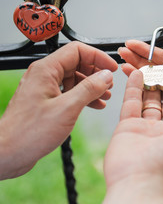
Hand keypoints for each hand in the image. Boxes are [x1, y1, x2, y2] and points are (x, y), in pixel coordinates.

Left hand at [0, 41, 117, 179]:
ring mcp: (45, 88)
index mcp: (46, 70)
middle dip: (96, 73)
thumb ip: (89, 89)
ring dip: (92, 86)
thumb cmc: (29, 132)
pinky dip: (84, 96)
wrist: (9, 152)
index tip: (112, 68)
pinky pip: (69, 92)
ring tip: (105, 96)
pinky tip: (94, 105)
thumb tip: (105, 76)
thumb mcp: (67, 108)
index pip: (77, 51)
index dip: (98, 57)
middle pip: (77, 63)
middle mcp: (44, 76)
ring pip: (74, 78)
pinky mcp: (47, 101)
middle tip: (109, 84)